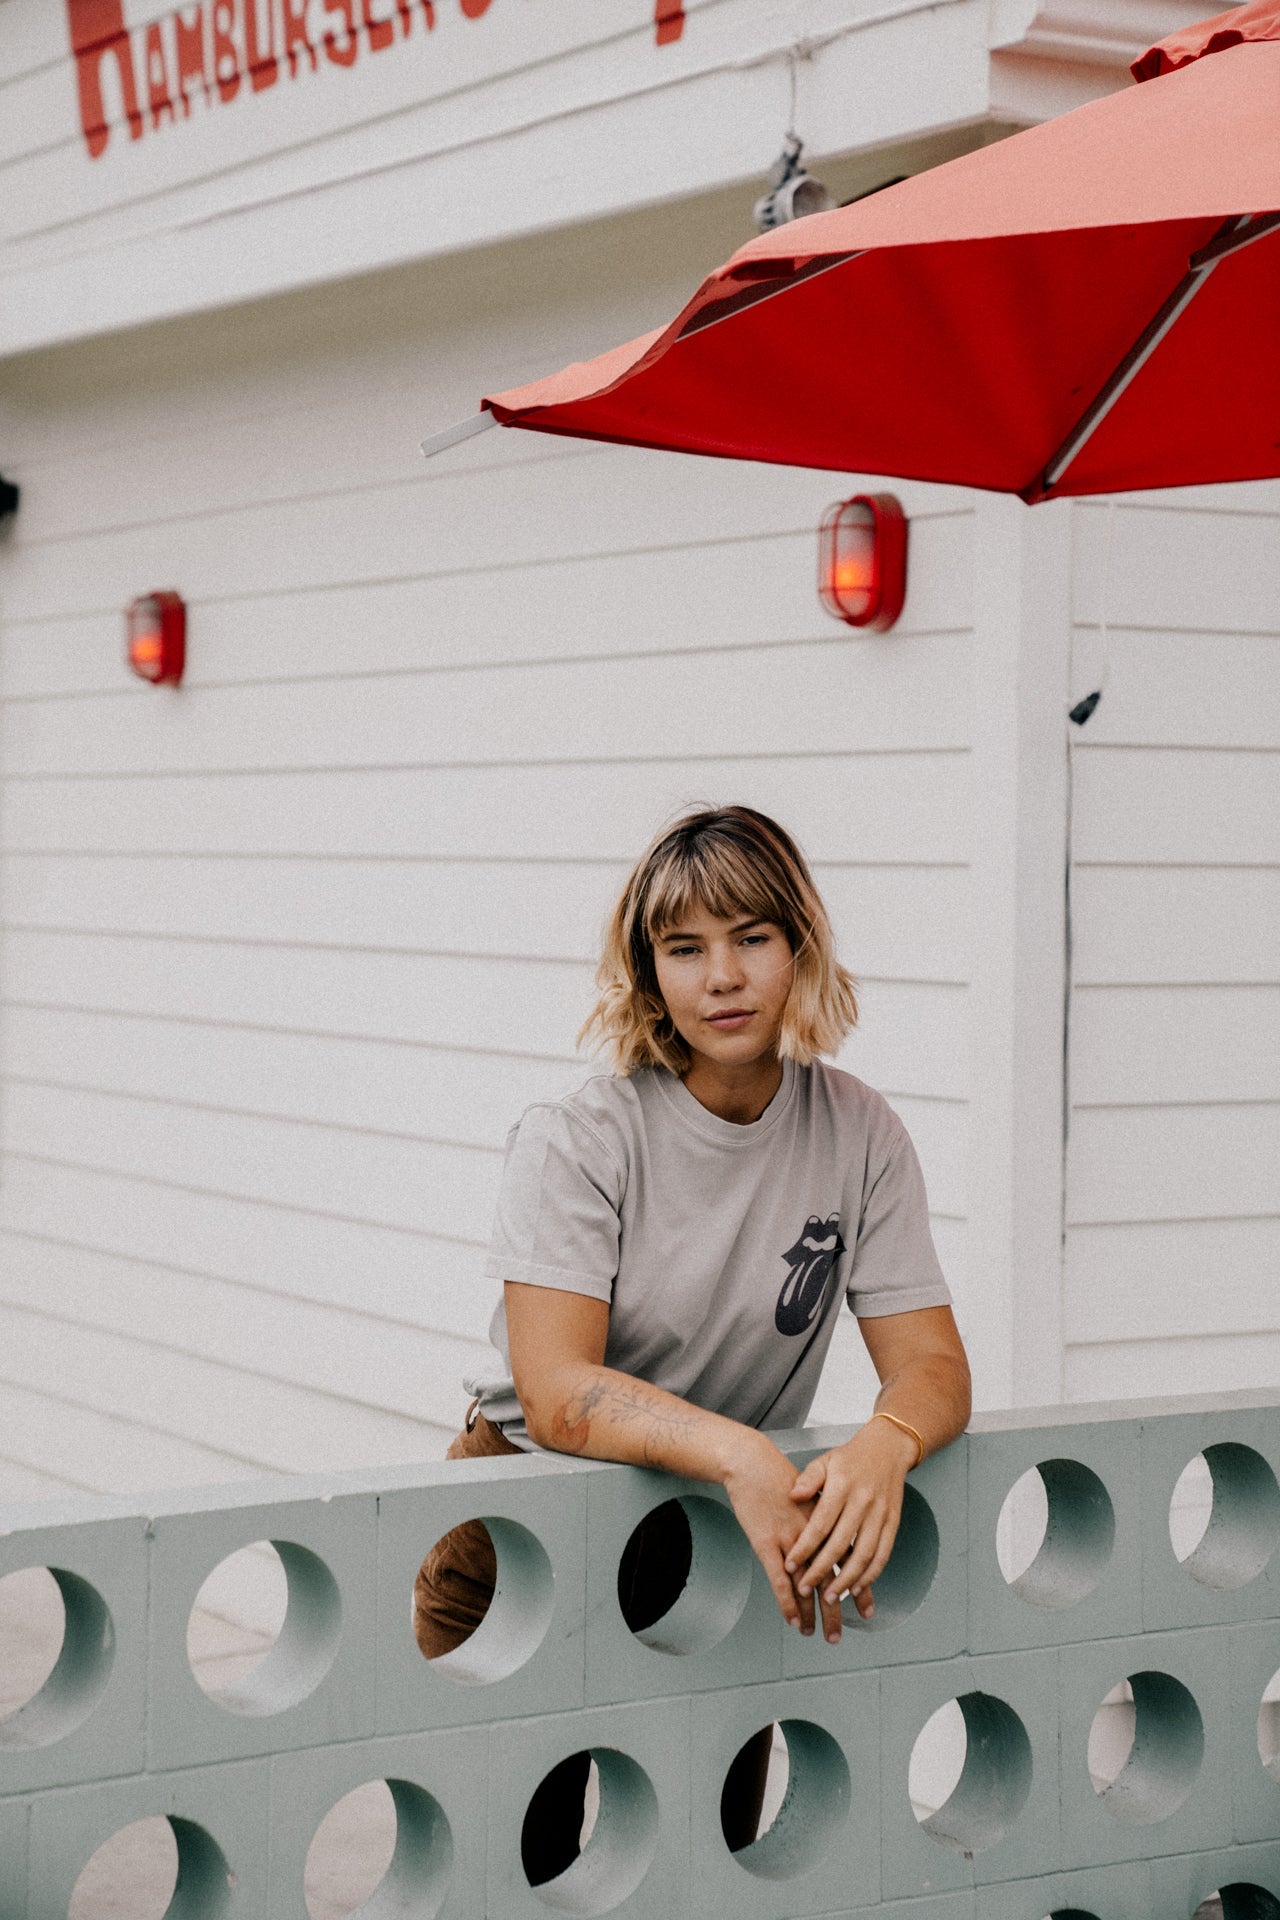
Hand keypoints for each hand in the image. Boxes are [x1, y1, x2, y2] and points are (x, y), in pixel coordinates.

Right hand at [721, 1432, 844, 1642]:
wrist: (752, 1462)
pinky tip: (793, 1620)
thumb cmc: (778, 1477)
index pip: (849, 1561)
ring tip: (816, 1633)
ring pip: (807, 1585)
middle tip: (839, 1634)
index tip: (867, 1609)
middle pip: (831, 1578)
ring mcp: (790, 1540)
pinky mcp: (766, 1543)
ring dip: (813, 1612)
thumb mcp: (811, 1495)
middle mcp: (814, 1535)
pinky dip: (787, 1603)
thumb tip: (834, 1540)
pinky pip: (780, 1581)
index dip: (859, 1587)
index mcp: (827, 1523)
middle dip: (836, 1609)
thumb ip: (824, 1518)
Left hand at [784, 1418, 916, 1622]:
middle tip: (805, 1589)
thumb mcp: (825, 1460)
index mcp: (842, 1486)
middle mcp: (863, 1502)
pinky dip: (871, 1574)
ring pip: (864, 1554)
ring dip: (847, 1580)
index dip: (804, 1547)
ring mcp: (881, 1514)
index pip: (820, 1523)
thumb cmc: (851, 1457)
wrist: (888, 1448)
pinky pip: (883, 1554)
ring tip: (831, 1596)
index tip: (790, 1565)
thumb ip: (808, 1479)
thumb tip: (793, 1495)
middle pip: (840, 1544)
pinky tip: (858, 1587)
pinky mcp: (893, 1523)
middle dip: (821, 1570)